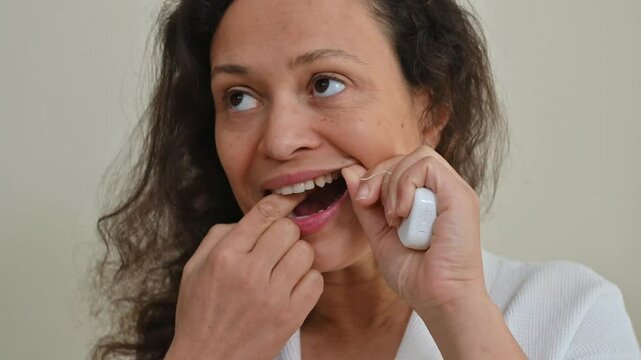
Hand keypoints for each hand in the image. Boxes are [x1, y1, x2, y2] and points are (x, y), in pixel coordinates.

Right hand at [166, 194, 323, 359]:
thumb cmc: (199, 313)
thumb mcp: (194, 268)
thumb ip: (219, 236)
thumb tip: (251, 218)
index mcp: (225, 256)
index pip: (263, 214)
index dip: (283, 200)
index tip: (294, 197)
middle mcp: (249, 272)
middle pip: (289, 229)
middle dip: (286, 233)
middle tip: (277, 247)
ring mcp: (272, 296)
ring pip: (305, 252)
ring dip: (298, 256)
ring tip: (283, 268)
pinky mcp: (290, 316)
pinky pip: (316, 281)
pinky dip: (307, 280)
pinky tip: (292, 287)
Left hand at [341, 145, 486, 311]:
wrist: (438, 299)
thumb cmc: (416, 275)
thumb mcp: (380, 234)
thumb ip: (366, 204)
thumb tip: (350, 171)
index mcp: (429, 198)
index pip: (400, 165)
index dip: (376, 176)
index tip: (363, 201)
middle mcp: (444, 191)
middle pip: (406, 156)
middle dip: (379, 177)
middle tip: (369, 204)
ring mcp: (454, 191)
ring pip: (417, 157)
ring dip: (394, 184)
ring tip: (394, 218)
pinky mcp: (460, 195)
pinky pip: (426, 165)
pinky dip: (405, 185)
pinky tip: (402, 214)